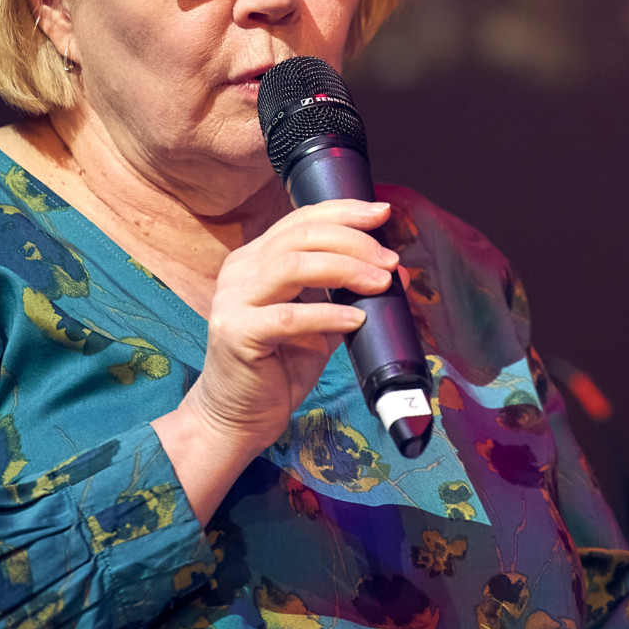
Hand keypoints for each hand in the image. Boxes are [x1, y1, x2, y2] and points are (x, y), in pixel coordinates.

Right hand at [153, 199, 398, 515]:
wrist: (237, 416)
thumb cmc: (278, 367)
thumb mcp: (318, 323)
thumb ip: (346, 294)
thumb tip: (395, 272)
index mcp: (256, 259)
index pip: (301, 220)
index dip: (344, 211)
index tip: (383, 213)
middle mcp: (240, 270)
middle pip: (301, 236)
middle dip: (353, 242)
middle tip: (389, 260)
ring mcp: (233, 300)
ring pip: (293, 266)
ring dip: (345, 269)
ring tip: (380, 283)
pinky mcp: (236, 333)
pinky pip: (288, 316)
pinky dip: (327, 315)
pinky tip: (356, 320)